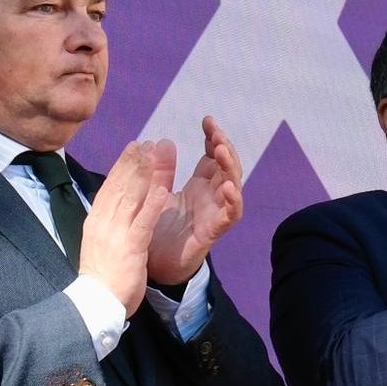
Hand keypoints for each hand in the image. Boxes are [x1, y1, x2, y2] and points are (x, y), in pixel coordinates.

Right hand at [77, 142, 169, 314]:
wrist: (94, 303)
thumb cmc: (101, 277)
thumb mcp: (101, 243)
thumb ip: (109, 223)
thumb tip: (112, 206)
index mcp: (97, 221)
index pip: (110, 187)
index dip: (123, 165)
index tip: (134, 147)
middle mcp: (104, 222)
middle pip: (120, 185)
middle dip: (135, 161)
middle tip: (148, 141)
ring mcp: (116, 233)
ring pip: (131, 197)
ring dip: (146, 173)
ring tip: (157, 151)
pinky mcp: (130, 247)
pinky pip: (143, 221)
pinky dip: (153, 204)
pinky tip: (164, 189)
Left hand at [145, 116, 244, 285]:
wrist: (153, 265)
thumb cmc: (157, 230)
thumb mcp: (156, 193)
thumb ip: (161, 171)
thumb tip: (162, 141)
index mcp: (199, 186)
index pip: (213, 157)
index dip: (213, 138)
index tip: (206, 120)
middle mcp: (212, 197)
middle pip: (227, 166)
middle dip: (224, 146)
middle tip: (215, 131)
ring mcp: (216, 213)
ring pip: (233, 186)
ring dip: (230, 167)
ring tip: (221, 150)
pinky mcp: (215, 231)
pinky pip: (231, 215)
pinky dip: (233, 200)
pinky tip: (228, 187)